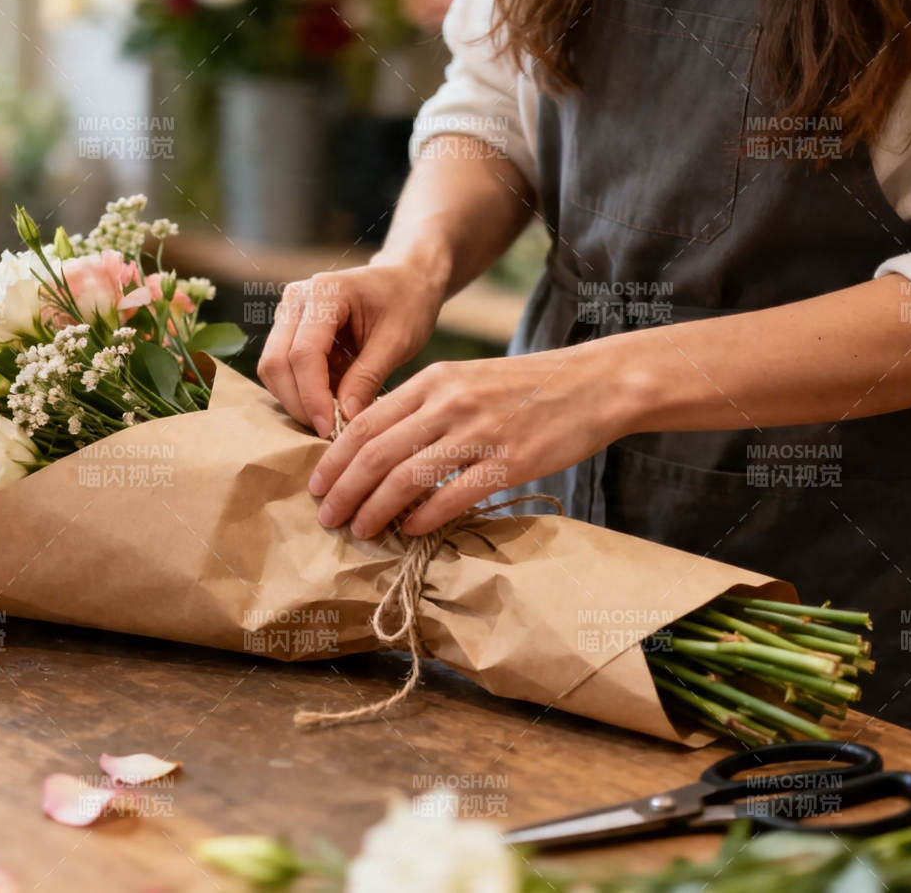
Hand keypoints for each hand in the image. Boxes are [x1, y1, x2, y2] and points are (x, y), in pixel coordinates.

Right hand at [257, 260, 443, 437]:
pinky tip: (331, 396)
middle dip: (299, 403)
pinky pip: (282, 368)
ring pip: (273, 369)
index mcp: (325, 292)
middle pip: (276, 363)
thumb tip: (344, 418)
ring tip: (335, 412)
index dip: (312, 397)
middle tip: (329, 430)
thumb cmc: (407, 304)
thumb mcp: (397, 342)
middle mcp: (296, 298)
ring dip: (298, 399)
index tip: (330, 429)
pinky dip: (301, 390)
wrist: (406, 281)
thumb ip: (367, 378)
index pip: (303, 354)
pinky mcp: (288, 329)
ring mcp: (288, 312)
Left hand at [308, 348, 635, 537]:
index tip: (317, 484)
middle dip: (343, 490)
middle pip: (376, 453)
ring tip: (359, 530)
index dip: (334, 459)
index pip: (365, 422)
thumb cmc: (524, 388)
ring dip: (374, 510)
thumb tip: (375, 448)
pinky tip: (409, 530)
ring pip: (406, 478)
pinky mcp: (509, 463)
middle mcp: (450, 402)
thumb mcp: (466, 380)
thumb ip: (422, 406)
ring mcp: (479, 433)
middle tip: (326, 516)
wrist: (593, 385)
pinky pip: (452, 497)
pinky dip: (423, 518)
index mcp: (434, 379)